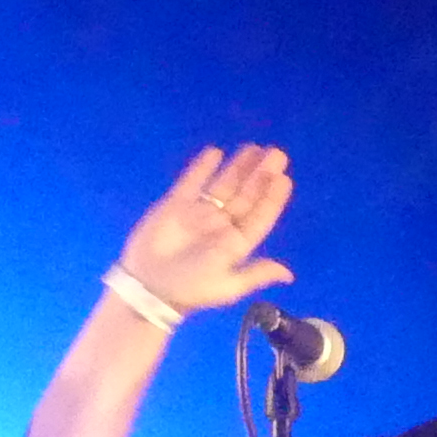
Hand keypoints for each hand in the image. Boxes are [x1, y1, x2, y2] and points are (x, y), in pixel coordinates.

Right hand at [114, 143, 295, 316]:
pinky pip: (192, 181)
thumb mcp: (228, 287)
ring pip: (223, 184)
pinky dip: (202, 167)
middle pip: (245, 195)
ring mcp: (198, 213)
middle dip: (260, 175)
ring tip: (253, 147)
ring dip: (238, 167)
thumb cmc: (190, 289)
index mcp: (236, 243)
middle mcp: (220, 225)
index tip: (284, 179)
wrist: (148, 288)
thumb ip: (256, 274)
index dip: (272, 198)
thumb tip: (289, 274)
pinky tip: (216, 152)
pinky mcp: (175, 205)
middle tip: (277, 153)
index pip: (259, 216)